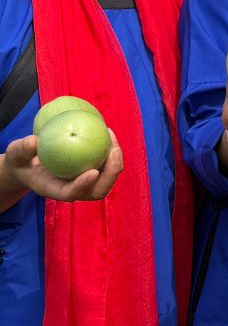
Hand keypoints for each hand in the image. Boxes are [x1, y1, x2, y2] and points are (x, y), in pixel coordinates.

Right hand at [0, 131, 124, 208]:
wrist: (28, 163)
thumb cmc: (21, 160)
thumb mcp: (15, 154)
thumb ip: (22, 150)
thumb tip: (33, 142)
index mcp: (53, 189)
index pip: (71, 193)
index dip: (83, 186)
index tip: (92, 172)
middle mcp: (72, 189)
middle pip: (98, 191)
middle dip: (110, 174)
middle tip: (113, 150)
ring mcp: (83, 182)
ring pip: (107, 178)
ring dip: (115, 160)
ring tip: (111, 137)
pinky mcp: (90, 171)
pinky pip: (106, 165)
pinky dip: (110, 151)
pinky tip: (106, 132)